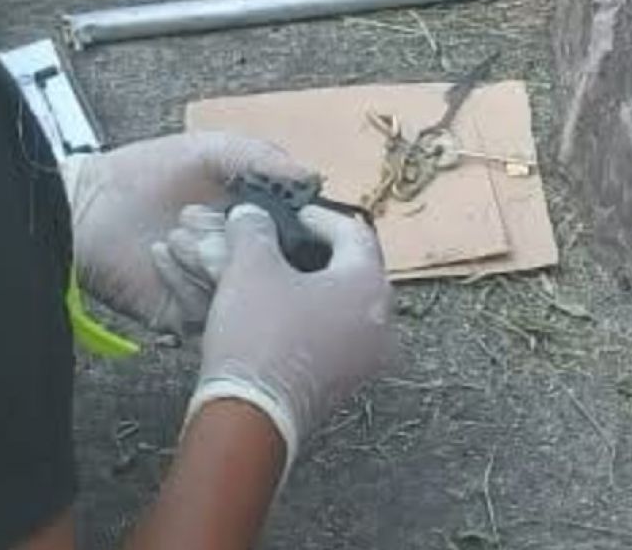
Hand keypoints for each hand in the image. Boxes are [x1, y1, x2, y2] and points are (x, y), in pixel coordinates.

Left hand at [64, 132, 307, 335]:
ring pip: (242, 298)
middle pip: (275, 275)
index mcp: (255, 224)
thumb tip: (313, 175)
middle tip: (222, 222)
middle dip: (250, 249)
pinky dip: (185, 282)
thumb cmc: (145, 173)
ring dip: (213, 263)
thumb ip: (260, 155)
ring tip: (181, 232)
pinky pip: (205, 314)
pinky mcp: (186, 317)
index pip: (297, 240)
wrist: (87, 207)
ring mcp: (214, 291)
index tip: (289, 218)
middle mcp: (241, 262)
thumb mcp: (210, 150)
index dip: (297, 232)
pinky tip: (160, 252)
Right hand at [184, 204, 393, 473]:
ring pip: (338, 306)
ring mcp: (366, 358)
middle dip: (311, 254)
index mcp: (370, 285)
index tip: (293, 214)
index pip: (354, 232)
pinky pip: (332, 336)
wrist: (250, 416)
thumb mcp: (250, 268)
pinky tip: (274, 312)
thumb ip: (254, 230)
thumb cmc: (258, 334)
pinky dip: (307, 317)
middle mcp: (382, 323)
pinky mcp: (344, 383)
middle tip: (283, 243)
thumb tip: (252, 215)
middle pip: (349, 270)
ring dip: (306, 287)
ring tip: (272, 276)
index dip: (319, 217)